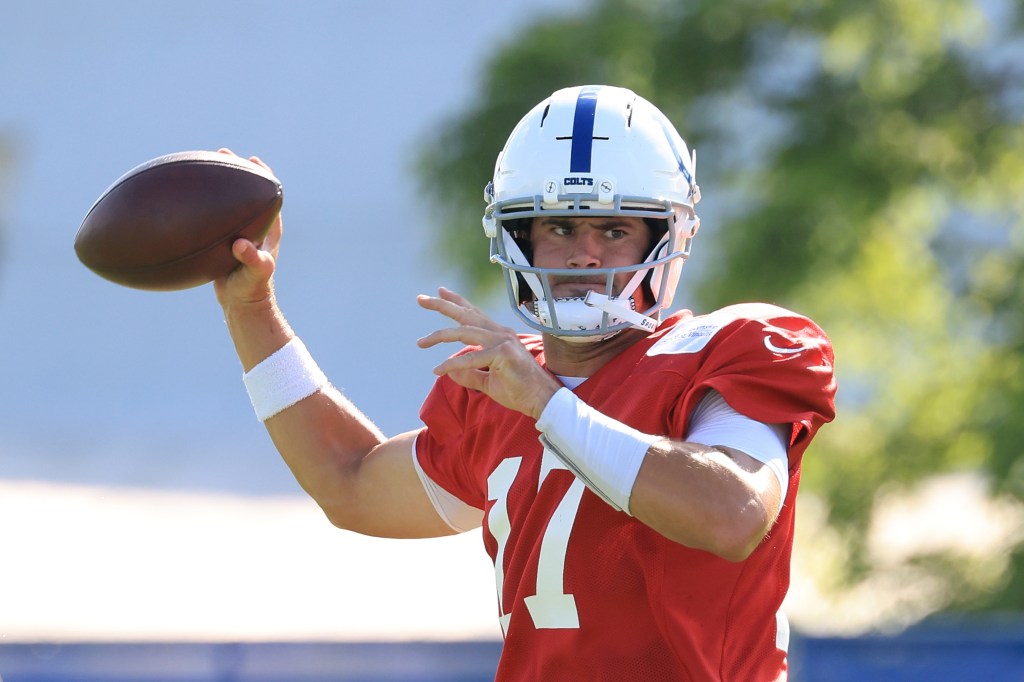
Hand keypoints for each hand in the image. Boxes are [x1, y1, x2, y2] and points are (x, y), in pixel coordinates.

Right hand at [212, 148, 282, 310]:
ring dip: (217, 184)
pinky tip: (184, 198)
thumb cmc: (252, 288)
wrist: (241, 303)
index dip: (262, 175)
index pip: (268, 195)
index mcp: (267, 228)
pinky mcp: (222, 240)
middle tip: (222, 153)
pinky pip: (212, 216)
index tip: (252, 160)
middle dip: (237, 171)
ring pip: (228, 202)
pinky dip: (202, 204)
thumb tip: (241, 244)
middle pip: (246, 192)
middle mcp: (254, 226)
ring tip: (202, 164)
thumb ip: (252, 259)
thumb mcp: (255, 274)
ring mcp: (238, 232)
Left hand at [416, 288, 560, 419]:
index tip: (440, 292)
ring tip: (421, 343)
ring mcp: (502, 341)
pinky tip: (438, 370)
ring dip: (439, 336)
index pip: (474, 314)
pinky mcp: (503, 354)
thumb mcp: (488, 381)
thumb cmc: (519, 391)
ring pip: (463, 332)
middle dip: (442, 305)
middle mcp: (500, 333)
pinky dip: (452, 364)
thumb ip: (469, 374)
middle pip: (466, 314)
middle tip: (420, 298)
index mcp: (498, 336)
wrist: (542, 401)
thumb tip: (450, 372)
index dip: (457, 302)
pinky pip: (470, 359)